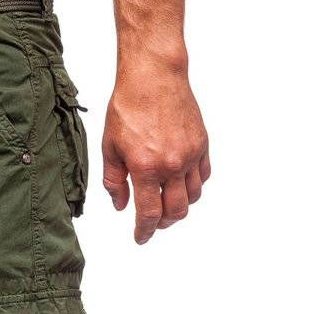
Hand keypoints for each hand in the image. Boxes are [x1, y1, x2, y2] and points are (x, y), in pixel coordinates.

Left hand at [102, 66, 209, 243]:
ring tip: (166, 204)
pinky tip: (181, 185)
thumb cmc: (128, 108)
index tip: (140, 238)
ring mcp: (191, 155)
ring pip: (193, 197)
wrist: (153, 76)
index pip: (149, 214)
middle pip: (176, 211)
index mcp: (146, 168)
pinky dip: (194, 187)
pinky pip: (204, 176)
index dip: (144, 231)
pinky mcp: (202, 144)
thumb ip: (114, 182)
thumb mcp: (109, 148)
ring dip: (180, 207)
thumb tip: (121, 206)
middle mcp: (172, 165)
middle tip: (152, 223)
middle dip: (163, 223)